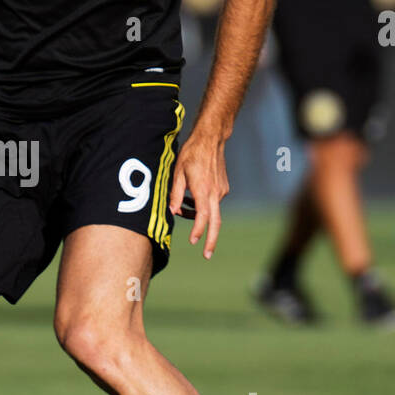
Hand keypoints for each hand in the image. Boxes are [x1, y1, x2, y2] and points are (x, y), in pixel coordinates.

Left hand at [169, 131, 229, 259]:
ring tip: (183, 212)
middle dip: (211, 240)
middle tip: (207, 255)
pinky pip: (212, 203)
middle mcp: (215, 193)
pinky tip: (190, 200)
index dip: (198, 231)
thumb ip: (175, 194)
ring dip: (199, 218)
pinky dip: (202, 206)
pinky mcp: (223, 188)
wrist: (211, 139)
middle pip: (216, 222)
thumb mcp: (177, 172)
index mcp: (203, 190)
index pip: (203, 216)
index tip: (193, 241)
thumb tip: (172, 211)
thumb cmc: (192, 153)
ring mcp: (221, 190)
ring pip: (212, 212)